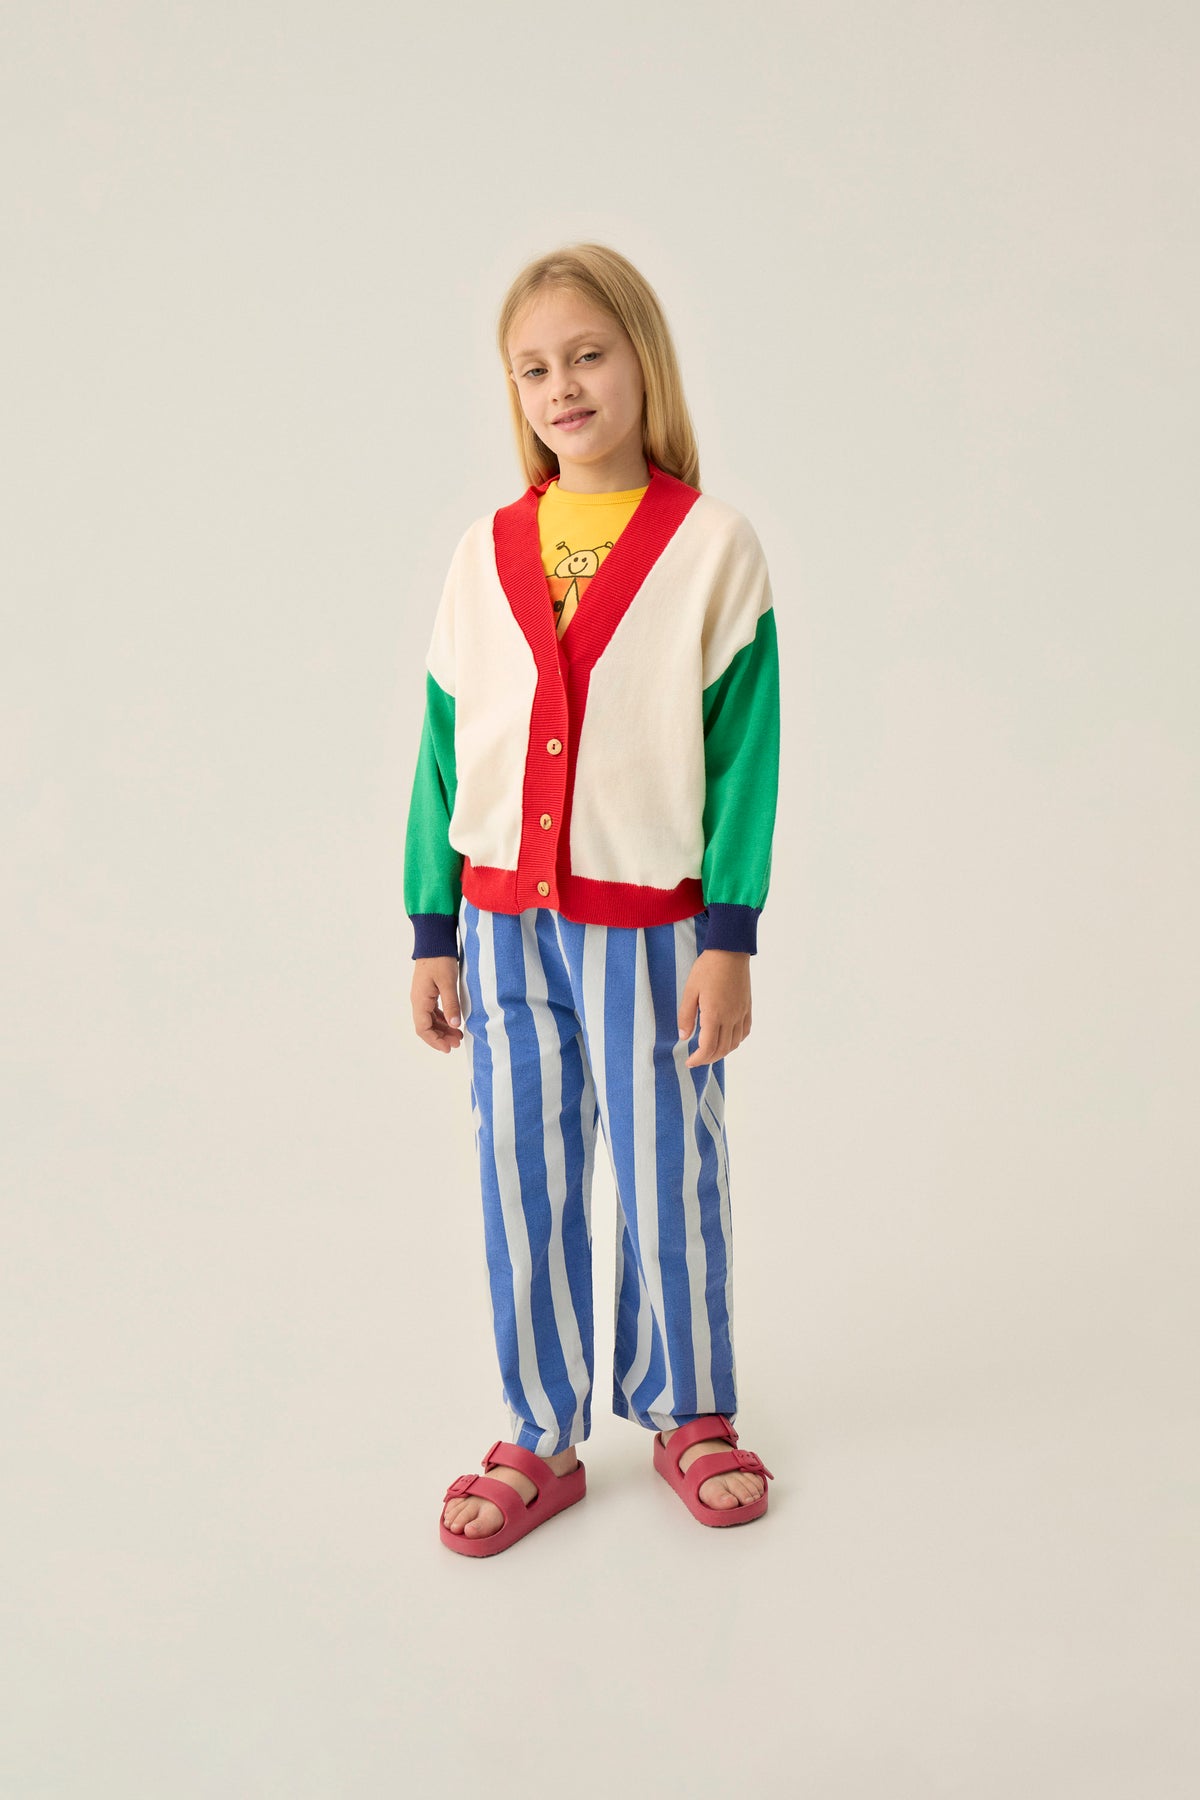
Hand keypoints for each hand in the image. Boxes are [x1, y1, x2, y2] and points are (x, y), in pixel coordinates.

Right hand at [411, 956, 463, 1052]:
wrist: (434, 942)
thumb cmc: (440, 960)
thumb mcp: (448, 982)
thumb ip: (452, 1004)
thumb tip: (455, 1025)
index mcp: (420, 1000)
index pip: (423, 1028)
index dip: (435, 1041)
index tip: (448, 1048)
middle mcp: (418, 1001)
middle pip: (426, 1027)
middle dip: (441, 1037)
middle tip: (457, 1043)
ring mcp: (422, 997)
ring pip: (430, 1020)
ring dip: (442, 1029)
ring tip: (458, 1035)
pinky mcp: (428, 992)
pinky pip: (433, 1011)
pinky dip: (443, 1019)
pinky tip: (453, 1022)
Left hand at [677, 949, 751, 1067]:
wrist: (730, 951)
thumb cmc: (707, 968)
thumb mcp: (690, 991)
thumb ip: (686, 1016)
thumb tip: (684, 1037)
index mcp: (715, 1014)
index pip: (708, 1047)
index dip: (698, 1059)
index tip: (689, 1062)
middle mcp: (731, 1017)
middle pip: (722, 1049)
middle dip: (708, 1059)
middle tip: (696, 1059)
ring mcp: (741, 1013)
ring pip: (735, 1043)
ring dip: (722, 1052)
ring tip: (710, 1051)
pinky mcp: (747, 1007)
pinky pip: (745, 1031)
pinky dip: (736, 1041)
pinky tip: (727, 1039)